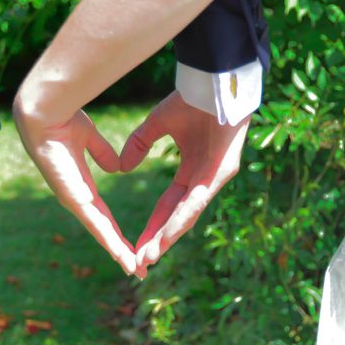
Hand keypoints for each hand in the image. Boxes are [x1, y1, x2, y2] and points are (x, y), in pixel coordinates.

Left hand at [14, 105, 136, 274]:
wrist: (45, 112)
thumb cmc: (63, 121)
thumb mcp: (90, 139)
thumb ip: (102, 153)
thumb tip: (116, 167)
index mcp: (81, 187)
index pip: (104, 217)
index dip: (117, 233)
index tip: (131, 247)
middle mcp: (77, 198)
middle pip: (103, 231)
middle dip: (120, 251)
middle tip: (136, 270)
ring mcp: (74, 200)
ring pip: (100, 232)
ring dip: (117, 252)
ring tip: (133, 270)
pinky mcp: (73, 196)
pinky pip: (95, 222)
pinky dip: (109, 240)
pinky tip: (120, 254)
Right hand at [120, 91, 249, 277]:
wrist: (214, 81)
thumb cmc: (192, 99)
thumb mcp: (157, 124)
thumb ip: (140, 144)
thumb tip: (122, 166)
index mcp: (190, 171)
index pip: (168, 205)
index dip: (153, 225)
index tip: (136, 245)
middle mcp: (203, 180)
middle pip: (177, 216)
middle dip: (158, 239)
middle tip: (140, 263)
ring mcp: (214, 178)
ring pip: (188, 214)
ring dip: (168, 236)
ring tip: (149, 256)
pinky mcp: (222, 172)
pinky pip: (198, 201)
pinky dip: (181, 219)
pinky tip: (167, 235)